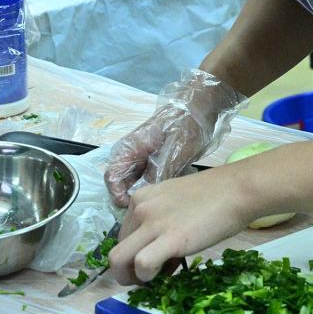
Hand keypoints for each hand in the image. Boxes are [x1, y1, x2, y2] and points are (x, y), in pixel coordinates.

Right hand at [104, 69, 246, 206]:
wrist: (200, 108)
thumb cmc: (185, 126)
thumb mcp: (173, 153)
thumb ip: (156, 174)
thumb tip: (144, 196)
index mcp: (130, 147)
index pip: (112, 177)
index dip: (119, 195)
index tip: (133, 205)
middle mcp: (131, 153)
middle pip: (122, 182)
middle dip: (133, 195)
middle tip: (153, 204)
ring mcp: (142, 156)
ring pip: (135, 182)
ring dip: (146, 191)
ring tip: (163, 196)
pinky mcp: (153, 159)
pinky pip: (147, 177)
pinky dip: (155, 185)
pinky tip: (170, 188)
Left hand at [109, 168, 254, 283]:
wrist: (236, 190)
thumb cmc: (214, 196)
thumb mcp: (175, 203)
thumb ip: (159, 222)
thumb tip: (157, 253)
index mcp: (140, 198)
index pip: (124, 235)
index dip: (135, 252)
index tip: (155, 258)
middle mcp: (140, 208)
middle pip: (116, 250)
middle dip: (127, 270)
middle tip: (148, 277)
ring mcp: (152, 223)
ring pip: (118, 260)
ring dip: (131, 277)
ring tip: (151, 281)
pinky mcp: (169, 238)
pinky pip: (142, 265)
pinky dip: (147, 277)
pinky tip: (162, 275)